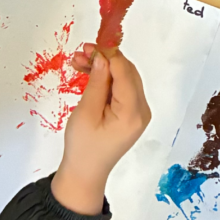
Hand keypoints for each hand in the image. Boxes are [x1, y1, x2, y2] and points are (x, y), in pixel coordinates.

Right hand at [48, 44, 149, 214]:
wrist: (85, 172)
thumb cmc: (83, 146)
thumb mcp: (86, 111)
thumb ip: (97, 82)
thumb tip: (103, 57)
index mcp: (133, 113)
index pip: (125, 72)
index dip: (108, 55)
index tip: (88, 46)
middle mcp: (141, 111)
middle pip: (127, 73)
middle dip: (105, 59)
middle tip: (80, 53)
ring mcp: (138, 112)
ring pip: (123, 78)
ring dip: (103, 68)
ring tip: (78, 62)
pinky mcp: (130, 113)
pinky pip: (121, 89)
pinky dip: (106, 79)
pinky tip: (88, 73)